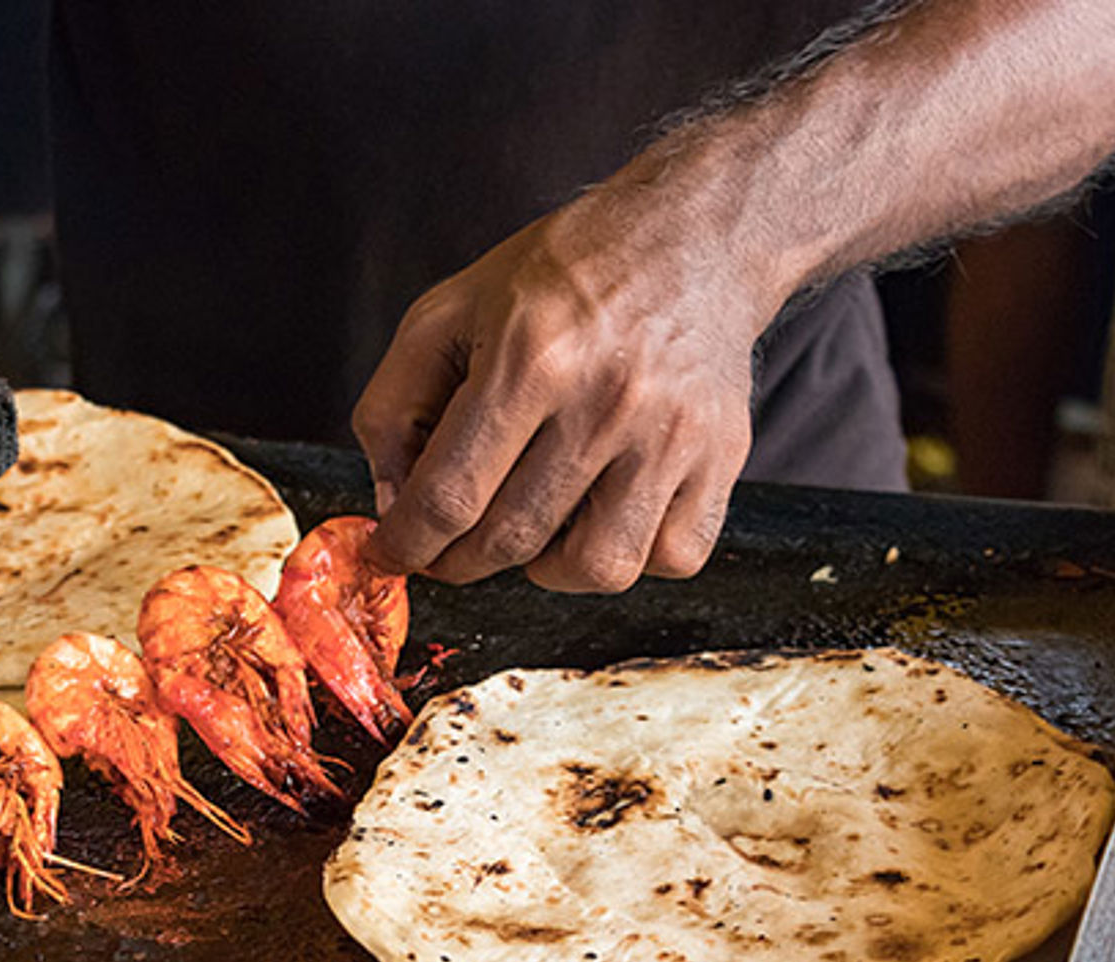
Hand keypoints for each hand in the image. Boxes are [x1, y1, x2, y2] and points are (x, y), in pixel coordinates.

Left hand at [353, 181, 775, 593]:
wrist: (690, 238)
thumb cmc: (563, 277)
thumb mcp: (448, 311)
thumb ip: (394, 406)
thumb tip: (394, 505)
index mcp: (531, 358)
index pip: (450, 495)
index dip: (406, 544)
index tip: (392, 555)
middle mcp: (607, 400)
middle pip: (512, 538)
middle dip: (458, 560)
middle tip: (444, 546)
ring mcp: (673, 435)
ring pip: (597, 568)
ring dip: (543, 569)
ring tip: (528, 528)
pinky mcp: (722, 457)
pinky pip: (670, 556)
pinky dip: (628, 556)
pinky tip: (600, 513)